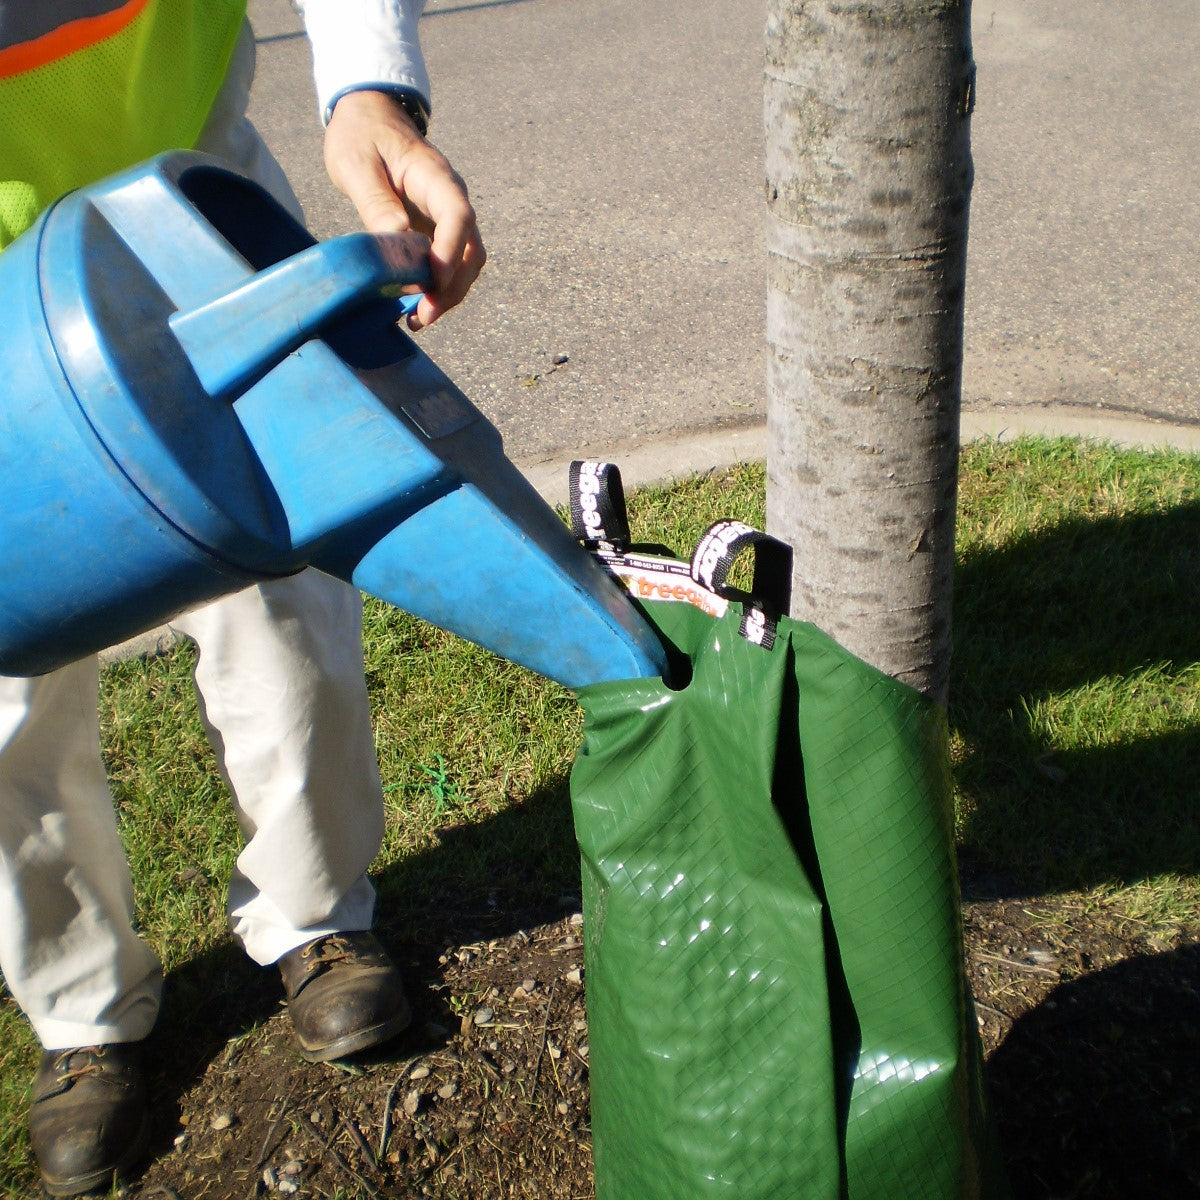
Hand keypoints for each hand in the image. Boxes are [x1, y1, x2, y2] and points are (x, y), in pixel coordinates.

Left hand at [323, 89, 485, 329]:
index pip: (458, 217)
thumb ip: (377, 202)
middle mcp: (451, 199)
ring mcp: (447, 217)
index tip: (433, 283)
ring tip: (418, 318)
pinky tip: (415, 303)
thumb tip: (397, 243)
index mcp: (435, 177)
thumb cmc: (361, 136)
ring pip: (466, 263)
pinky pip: (449, 264)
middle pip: (470, 250)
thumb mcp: (357, 164)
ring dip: (449, 294)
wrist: (369, 117)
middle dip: (452, 288)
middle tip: (423, 316)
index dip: (450, 254)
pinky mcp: (437, 231)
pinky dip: (438, 288)